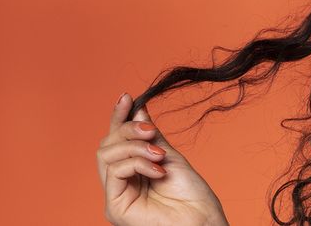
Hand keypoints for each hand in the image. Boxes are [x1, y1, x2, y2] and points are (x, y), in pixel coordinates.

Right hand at [97, 93, 227, 225]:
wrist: (204, 222)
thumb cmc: (192, 197)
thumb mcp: (170, 157)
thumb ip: (151, 137)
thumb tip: (138, 110)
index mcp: (132, 174)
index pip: (116, 142)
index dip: (119, 118)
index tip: (127, 98)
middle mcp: (120, 185)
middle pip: (106, 145)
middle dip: (128, 129)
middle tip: (151, 130)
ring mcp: (116, 196)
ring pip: (107, 154)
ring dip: (134, 146)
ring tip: (159, 155)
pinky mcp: (115, 207)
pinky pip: (116, 171)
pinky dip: (137, 163)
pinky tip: (157, 170)